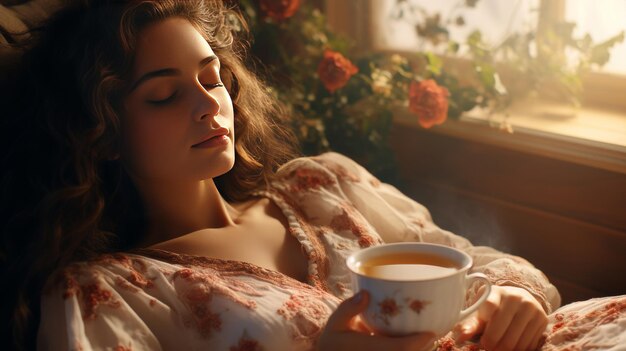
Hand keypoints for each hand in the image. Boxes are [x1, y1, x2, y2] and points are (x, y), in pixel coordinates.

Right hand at [318, 290, 436, 350]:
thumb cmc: (332, 342)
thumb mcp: (335, 323)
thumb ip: (348, 308)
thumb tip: (366, 293)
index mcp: (370, 349)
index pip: (401, 349)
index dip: (419, 343)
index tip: (431, 333)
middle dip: (424, 347)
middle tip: (433, 333)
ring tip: (428, 339)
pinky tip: (415, 344)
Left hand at [454, 286, 547, 350]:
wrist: (519, 300)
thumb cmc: (494, 308)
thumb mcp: (480, 312)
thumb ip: (470, 325)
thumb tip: (460, 338)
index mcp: (496, 292)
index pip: (489, 305)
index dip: (484, 323)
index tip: (480, 336)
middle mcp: (516, 297)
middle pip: (501, 328)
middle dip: (491, 344)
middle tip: (487, 347)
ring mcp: (531, 307)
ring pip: (514, 341)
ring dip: (504, 350)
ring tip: (497, 348)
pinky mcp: (542, 319)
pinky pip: (527, 345)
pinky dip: (517, 350)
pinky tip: (511, 345)